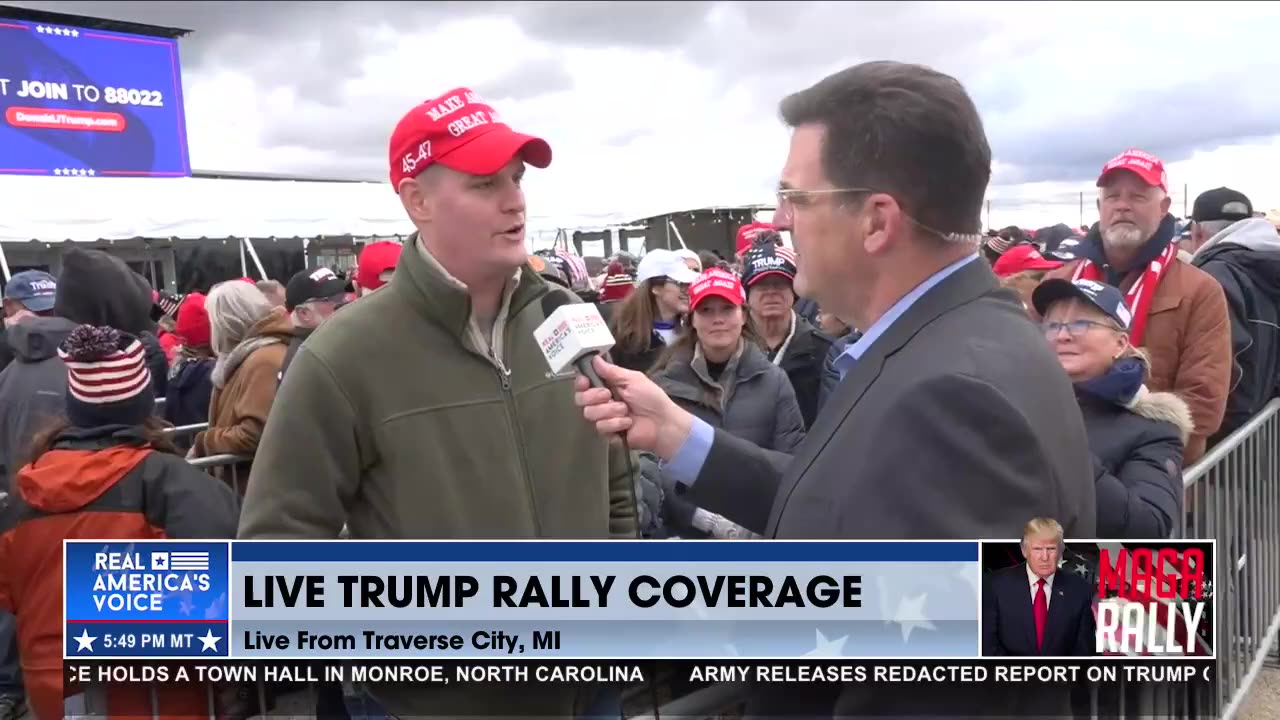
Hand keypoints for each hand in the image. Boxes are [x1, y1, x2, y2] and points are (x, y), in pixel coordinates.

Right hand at [574, 355, 692, 458]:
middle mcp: (602, 403)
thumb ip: (611, 371)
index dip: (581, 383)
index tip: (585, 382)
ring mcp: (604, 419)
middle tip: (610, 396)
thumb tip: (595, 359)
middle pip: (581, 400)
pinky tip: (628, 424)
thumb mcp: (633, 379)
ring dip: (610, 411)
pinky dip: (616, 424)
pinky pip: (601, 427)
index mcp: (607, 387)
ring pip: (589, 414)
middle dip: (595, 397)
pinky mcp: (608, 434)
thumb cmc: (652, 399)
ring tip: (626, 411)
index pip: (583, 385)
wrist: (663, 424)